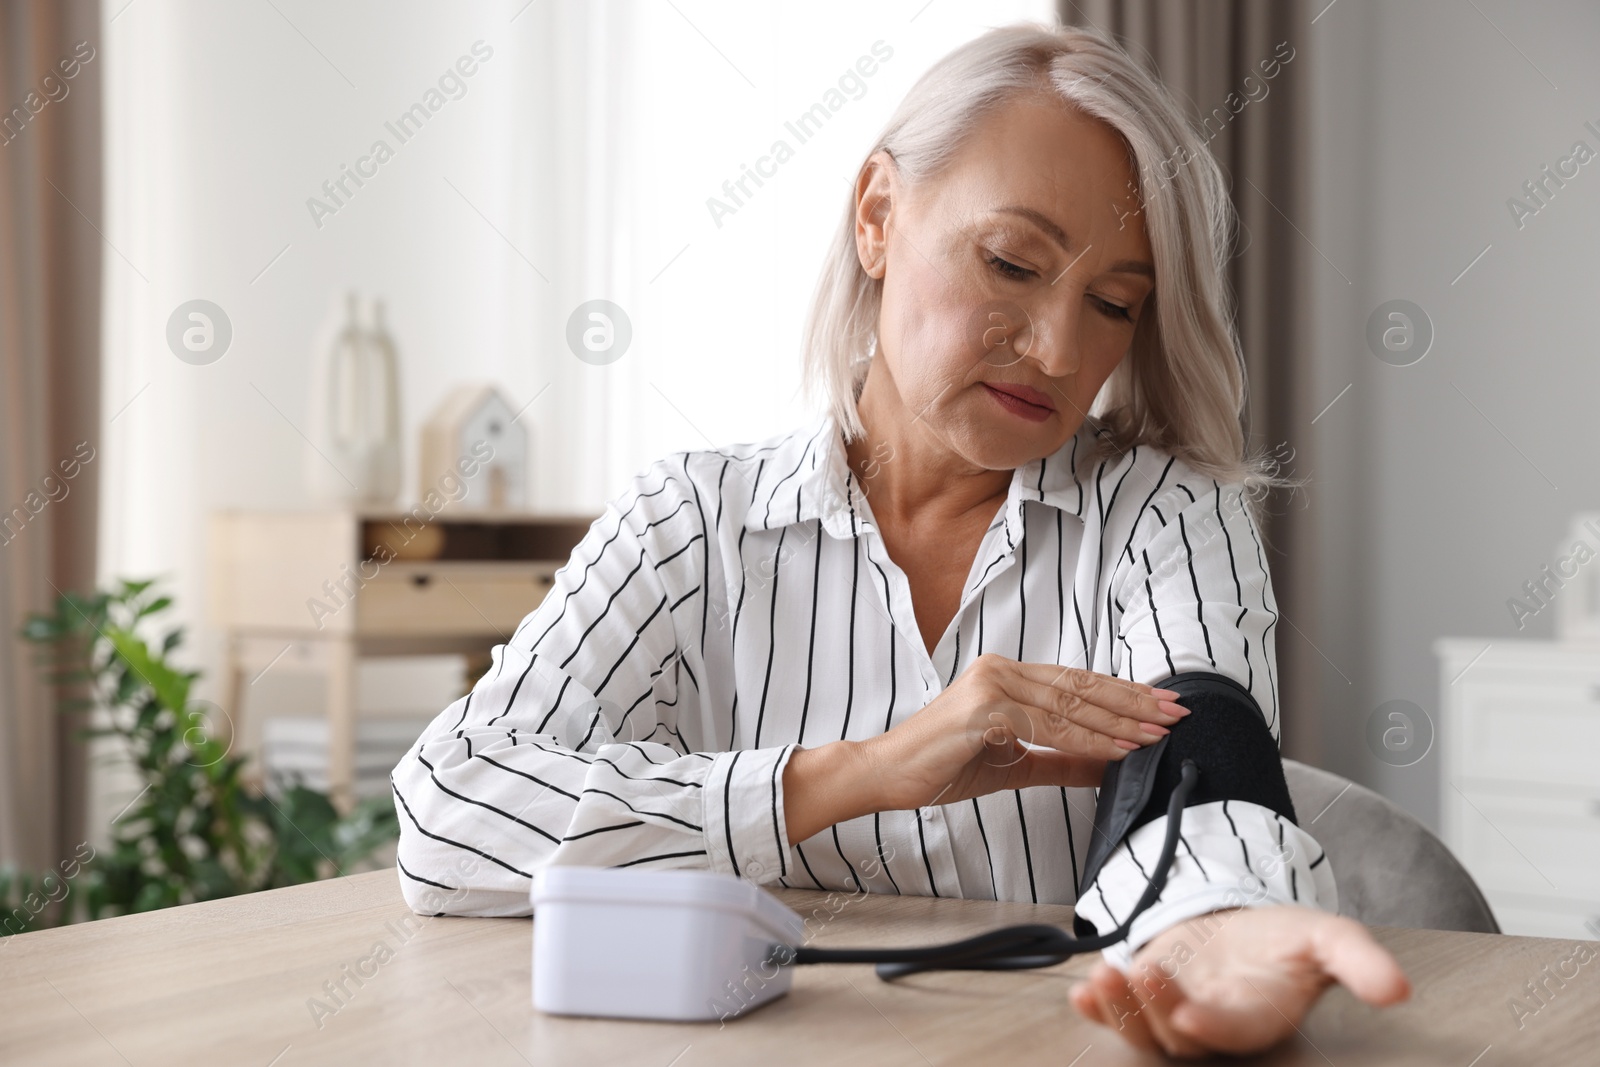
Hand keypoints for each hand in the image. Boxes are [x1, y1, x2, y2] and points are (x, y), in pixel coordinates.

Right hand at [782, 654, 1187, 841]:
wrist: (888, 775)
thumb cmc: (941, 766)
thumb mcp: (1013, 765)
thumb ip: (1061, 761)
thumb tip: (1110, 765)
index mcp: (1006, 676)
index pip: (1076, 682)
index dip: (1123, 694)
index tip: (1163, 706)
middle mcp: (1001, 670)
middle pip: (1081, 687)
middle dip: (1133, 702)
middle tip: (1177, 712)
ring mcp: (992, 685)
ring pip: (1070, 705)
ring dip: (1120, 721)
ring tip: (1158, 732)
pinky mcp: (984, 709)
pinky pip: (1048, 727)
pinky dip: (1088, 739)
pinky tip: (1119, 748)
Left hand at [1069, 906, 1411, 1056]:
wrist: (1241, 929)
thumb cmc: (1285, 943)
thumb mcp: (1325, 938)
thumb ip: (1357, 961)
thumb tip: (1398, 988)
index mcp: (1255, 1019)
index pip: (1231, 1033)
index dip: (1212, 1028)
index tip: (1191, 1017)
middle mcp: (1210, 1027)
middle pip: (1176, 1035)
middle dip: (1155, 1010)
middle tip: (1141, 972)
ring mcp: (1170, 1016)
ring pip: (1141, 1029)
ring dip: (1119, 1010)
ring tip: (1102, 979)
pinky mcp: (1141, 1001)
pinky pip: (1113, 1015)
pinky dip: (1094, 1009)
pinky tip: (1078, 992)